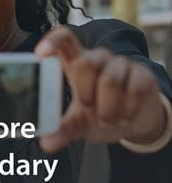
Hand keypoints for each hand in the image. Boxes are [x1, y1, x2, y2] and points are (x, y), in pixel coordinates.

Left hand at [35, 26, 166, 152]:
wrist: (132, 122)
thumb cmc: (98, 115)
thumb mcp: (78, 123)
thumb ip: (62, 130)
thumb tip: (47, 143)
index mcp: (75, 62)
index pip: (63, 39)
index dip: (52, 41)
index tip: (40, 55)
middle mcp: (97, 58)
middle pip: (85, 62)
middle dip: (85, 92)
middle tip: (88, 107)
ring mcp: (121, 64)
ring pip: (110, 80)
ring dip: (108, 108)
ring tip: (108, 118)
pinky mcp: (142, 73)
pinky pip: (135, 89)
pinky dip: (128, 110)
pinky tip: (125, 115)